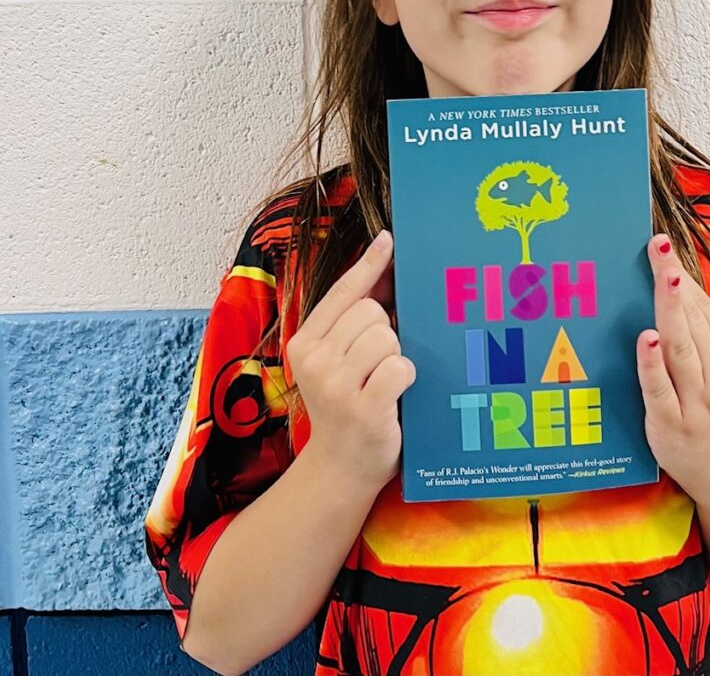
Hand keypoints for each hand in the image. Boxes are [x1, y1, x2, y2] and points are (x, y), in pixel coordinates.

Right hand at [285, 230, 415, 492]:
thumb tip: (384, 266)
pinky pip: (399, 367)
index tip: (389, 239)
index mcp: (304, 342)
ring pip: (387, 336)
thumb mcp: (339, 360)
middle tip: (375, 364)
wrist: (340, 469)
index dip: (369, 265)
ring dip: (395, 356)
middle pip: (372, 312)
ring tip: (382, 382)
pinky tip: (393, 396)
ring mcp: (335, 385)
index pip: (343, 291)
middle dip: (385, 331)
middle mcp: (313, 360)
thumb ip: (355, 318)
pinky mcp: (362, 408)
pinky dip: (404, 377)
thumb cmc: (348, 404)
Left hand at [635, 233, 709, 506]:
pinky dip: (653, 364)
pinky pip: (659, 390)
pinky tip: (646, 338)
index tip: (663, 245)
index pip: (707, 310)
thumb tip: (676, 292)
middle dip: (675, 281)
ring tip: (662, 275)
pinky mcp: (671, 427)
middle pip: (693, 322)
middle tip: (657, 244)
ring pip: (681, 348)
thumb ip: (706, 341)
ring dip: (670, 309)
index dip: (684, 276)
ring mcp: (696, 403)